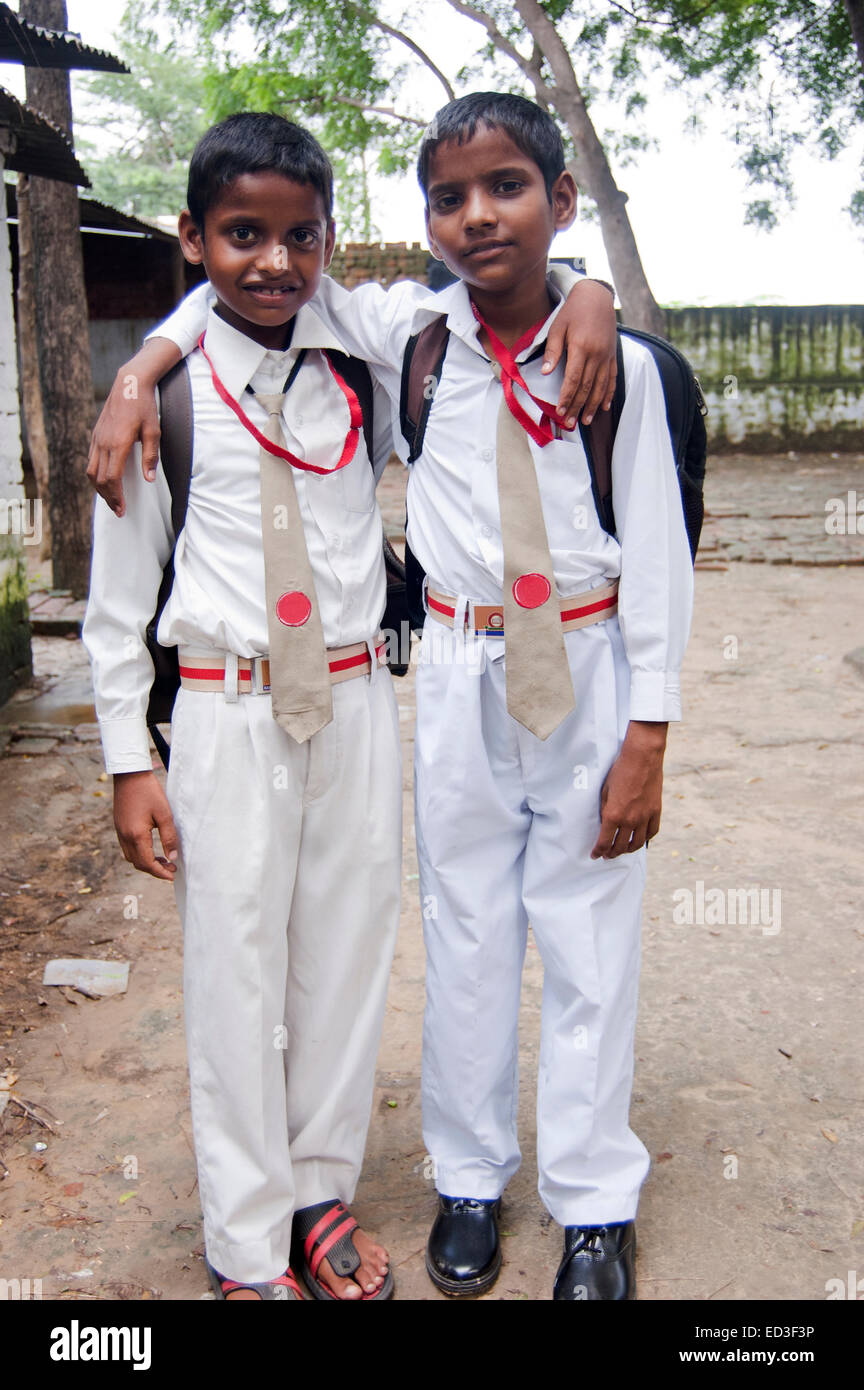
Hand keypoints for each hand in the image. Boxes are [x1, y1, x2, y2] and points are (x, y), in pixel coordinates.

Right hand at [86, 338, 180, 516]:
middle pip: (99, 478)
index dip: (116, 496)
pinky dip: (95, 474)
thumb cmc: (144, 407)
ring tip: (110, 499)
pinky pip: (91, 459)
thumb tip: (149, 480)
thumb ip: (152, 456)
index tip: (122, 509)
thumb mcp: (154, 431)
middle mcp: (104, 442)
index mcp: (118, 443)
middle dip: (108, 497)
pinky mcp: (96, 434)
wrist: (129, 384)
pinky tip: (104, 480)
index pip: (112, 478)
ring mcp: (97, 438)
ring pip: (91, 470)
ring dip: (99, 488)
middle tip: (118, 510)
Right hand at [113, 770, 178, 879]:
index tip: (172, 875)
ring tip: (163, 860)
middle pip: (138, 863)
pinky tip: (151, 848)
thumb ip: (169, 837)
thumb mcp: (164, 814)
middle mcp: (125, 836)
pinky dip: (139, 853)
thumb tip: (172, 857)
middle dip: (154, 869)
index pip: (147, 863)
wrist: (129, 774)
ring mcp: (119, 831)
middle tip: (171, 868)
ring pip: (131, 857)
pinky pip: (127, 847)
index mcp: (136, 835)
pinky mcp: (119, 826)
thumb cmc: (149, 791)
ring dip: (146, 862)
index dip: (160, 872)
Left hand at [542, 279, 617, 427]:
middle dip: (577, 406)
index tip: (560, 411)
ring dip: (593, 405)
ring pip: (601, 386)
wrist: (597, 296)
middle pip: (587, 387)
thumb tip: (546, 372)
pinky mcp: (612, 355)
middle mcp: (597, 354)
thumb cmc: (573, 311)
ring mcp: (607, 356)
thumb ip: (553, 351)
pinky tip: (605, 406)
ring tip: (586, 420)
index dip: (566, 397)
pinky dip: (609, 394)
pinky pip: (612, 378)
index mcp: (581, 347)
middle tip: (569, 423)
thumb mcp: (558, 327)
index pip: (573, 379)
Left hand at [591, 721, 667, 858]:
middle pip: (620, 846)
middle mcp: (630, 820)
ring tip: (622, 850)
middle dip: (611, 853)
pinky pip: (651, 832)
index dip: (598, 851)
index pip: (604, 842)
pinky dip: (645, 839)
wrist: (642, 758)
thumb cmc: (620, 771)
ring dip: (628, 850)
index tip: (595, 855)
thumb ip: (605, 810)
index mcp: (613, 815)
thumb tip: (605, 823)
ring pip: (637, 843)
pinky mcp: (656, 811)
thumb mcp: (605, 791)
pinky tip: (639, 839)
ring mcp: (645, 817)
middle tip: (607, 855)